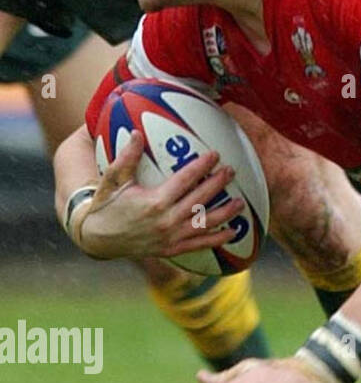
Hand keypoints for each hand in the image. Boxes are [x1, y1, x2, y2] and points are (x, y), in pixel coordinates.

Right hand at [75, 130, 244, 259]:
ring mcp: (171, 237)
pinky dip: (217, 239)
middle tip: (231, 171)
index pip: (185, 180)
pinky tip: (233, 232)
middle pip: (201, 199)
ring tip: (240, 202)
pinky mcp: (172, 249)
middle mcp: (166, 220)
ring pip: (205, 223)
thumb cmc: (106, 204)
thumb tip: (137, 132)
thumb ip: (127, 157)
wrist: (97, 239)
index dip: (202, 166)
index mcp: (155, 201)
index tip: (215, 154)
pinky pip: (199, 244)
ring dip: (225, 213)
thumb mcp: (113, 179)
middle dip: (218, 184)